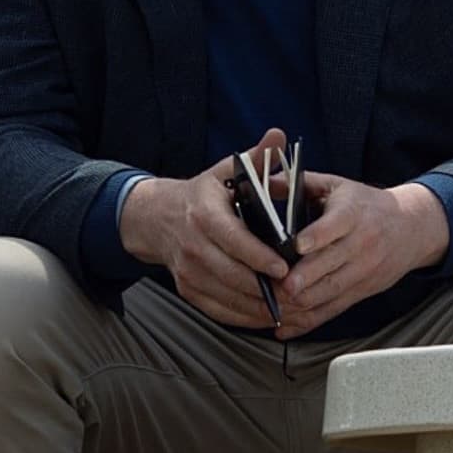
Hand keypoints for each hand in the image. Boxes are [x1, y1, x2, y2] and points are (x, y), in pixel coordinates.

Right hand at [121, 129, 290, 328]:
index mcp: (204, 215)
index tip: (283, 267)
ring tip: (288, 307)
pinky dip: (242, 316)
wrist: (157, 218)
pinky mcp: (187, 289)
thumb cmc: (202, 195)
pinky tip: (267, 315)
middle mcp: (192, 246)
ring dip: (256, 305)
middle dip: (262, 287)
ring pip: (224, 295)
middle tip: (295, 292)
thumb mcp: (225, 171)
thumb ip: (255, 157)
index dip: (257, 256)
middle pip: (229, 273)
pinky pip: (216, 309)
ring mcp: (187, 271)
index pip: (232, 239)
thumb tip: (278, 136)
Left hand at [272, 173, 449, 338]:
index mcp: (353, 213)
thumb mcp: (338, 185)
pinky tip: (285, 328)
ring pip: (331, 291)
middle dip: (306, 277)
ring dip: (302, 302)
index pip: (336, 225)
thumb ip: (301, 183)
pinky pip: (332, 310)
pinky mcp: (361, 291)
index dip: (317, 236)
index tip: (298, 245)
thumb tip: (263, 181)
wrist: (411, 227)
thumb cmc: (366, 205)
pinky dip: (307, 322)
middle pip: (331, 264)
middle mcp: (362, 243)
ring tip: (277, 305)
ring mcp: (363, 270)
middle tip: (282, 285)